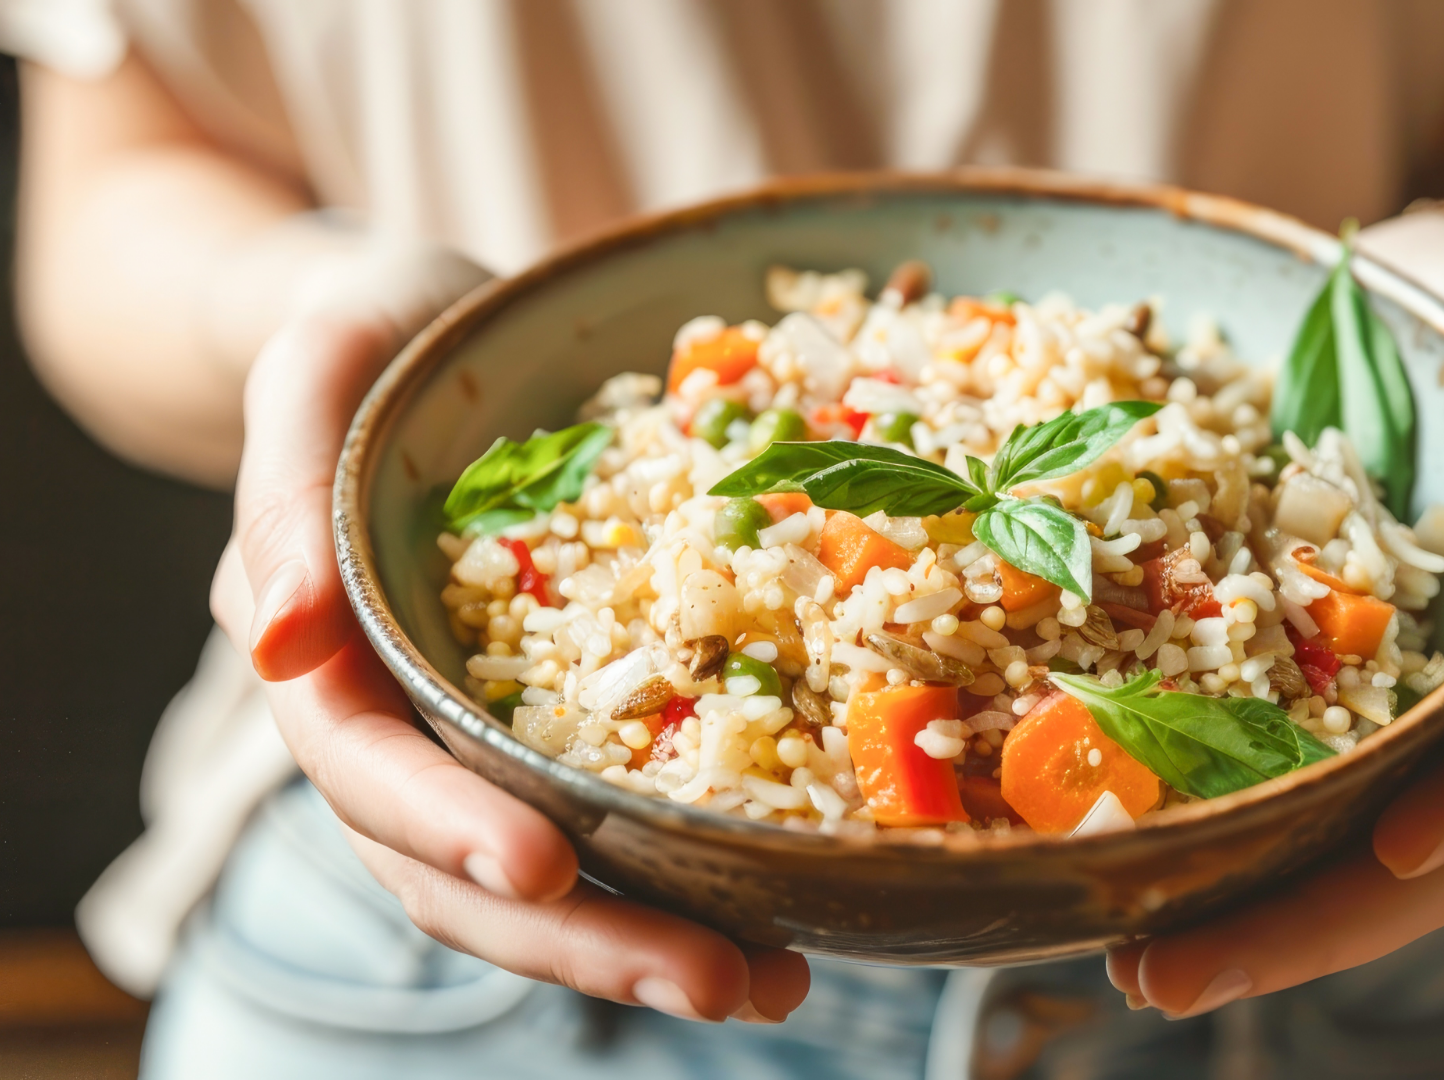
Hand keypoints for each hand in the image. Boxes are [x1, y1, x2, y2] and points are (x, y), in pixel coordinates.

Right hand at [211, 256, 809, 1023]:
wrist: (432, 330)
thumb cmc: (374, 331)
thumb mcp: (322, 366)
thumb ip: (285, 493)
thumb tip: (277, 641)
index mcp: (327, 657)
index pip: (370, 771)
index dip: (451, 828)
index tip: (548, 869)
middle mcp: (400, 723)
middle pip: (464, 873)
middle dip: (586, 939)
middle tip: (721, 981)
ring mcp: (481, 737)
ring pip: (542, 880)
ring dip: (647, 945)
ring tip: (773, 983)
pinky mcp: (561, 724)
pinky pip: (611, 820)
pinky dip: (681, 879)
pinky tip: (778, 911)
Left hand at [1107, 213, 1443, 1016]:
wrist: (1410, 302)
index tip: (1391, 853)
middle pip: (1439, 841)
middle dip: (1320, 918)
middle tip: (1176, 972)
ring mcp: (1400, 698)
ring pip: (1360, 848)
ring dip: (1261, 921)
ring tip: (1139, 968)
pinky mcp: (1318, 688)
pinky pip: (1290, 791)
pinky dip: (1230, 850)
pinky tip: (1133, 882)